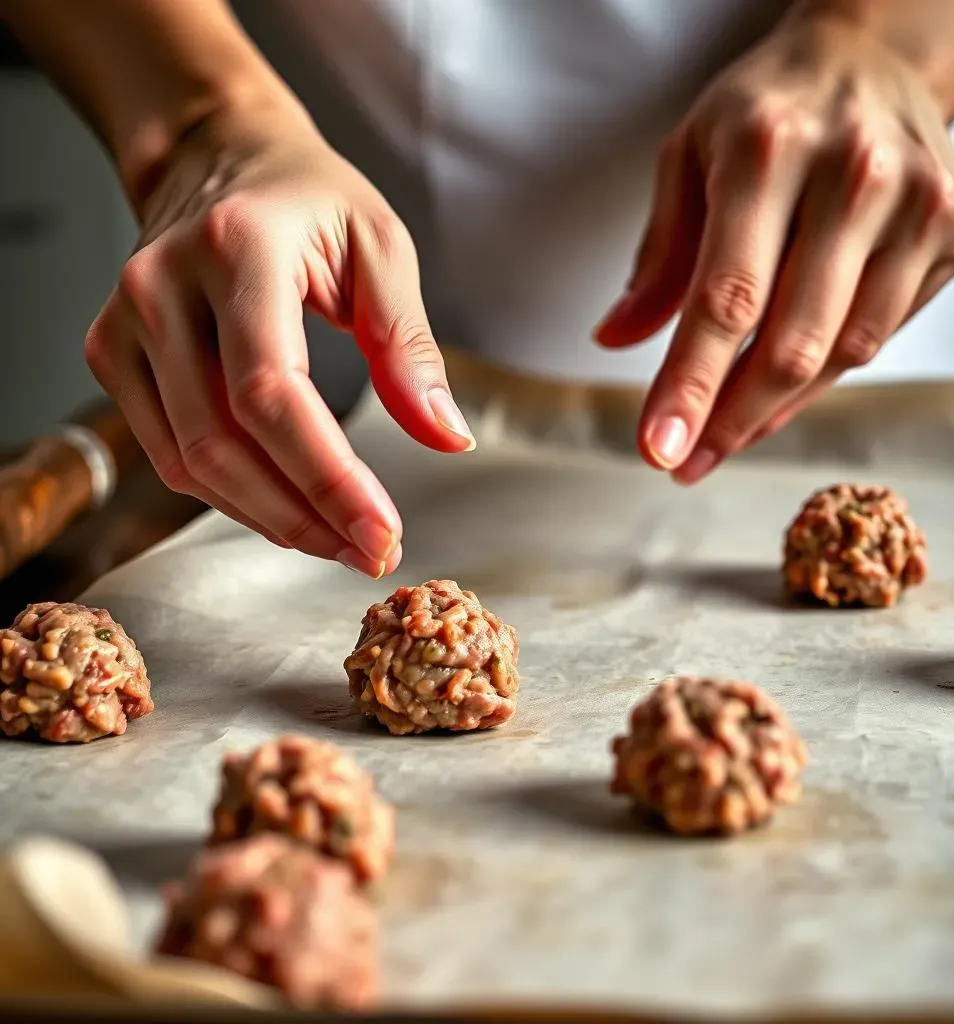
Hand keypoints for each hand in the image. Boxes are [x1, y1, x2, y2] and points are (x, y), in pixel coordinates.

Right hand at [85, 100, 474, 576]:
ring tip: (340, 539)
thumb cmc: (309, 200)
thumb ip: (410, 346)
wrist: (219, 158)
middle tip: (372, 552)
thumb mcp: (382, 248)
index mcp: (237, 248)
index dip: (326, 479)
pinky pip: (170, 454)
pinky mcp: (112, 353)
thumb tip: (446, 438)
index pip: (270, 391)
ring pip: (190, 462)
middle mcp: (162, 286)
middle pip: (222, 442)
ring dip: (270, 519)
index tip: (383, 534)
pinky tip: (287, 508)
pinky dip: (231, 496)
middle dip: (304, 516)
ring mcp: (124, 323)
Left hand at [594, 11, 953, 482]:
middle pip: (789, 342)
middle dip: (729, 420)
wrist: (871, 57)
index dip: (692, 385)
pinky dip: (821, 377)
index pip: (726, 297)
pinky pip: (876, 338)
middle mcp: (854, 174)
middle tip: (686, 460)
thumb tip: (615, 339)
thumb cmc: (765, 112)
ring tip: (723, 433)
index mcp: (769, 149)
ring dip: (772, 411)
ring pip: (840, 354)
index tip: (658, 448)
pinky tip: (778, 388)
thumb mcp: (687, 157)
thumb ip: (657, 256)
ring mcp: (917, 204)